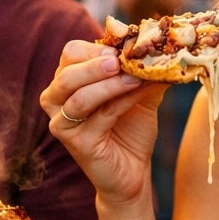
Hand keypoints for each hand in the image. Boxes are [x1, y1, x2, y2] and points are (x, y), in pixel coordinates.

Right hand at [40, 40, 162, 204]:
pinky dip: (120, 100)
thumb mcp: (139, 93)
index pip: (71, 54)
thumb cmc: (130, 129)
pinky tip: (138, 92)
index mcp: (68, 82)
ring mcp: (62, 124)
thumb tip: (161, 48)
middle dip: (95, 64)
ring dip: (108, 84)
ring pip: (78, 96)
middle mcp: (57, 100)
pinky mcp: (76, 143)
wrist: (133, 170)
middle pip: (67, 73)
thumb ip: (144, 72)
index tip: (121, 49)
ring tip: (134, 77)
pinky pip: (99, 116)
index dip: (94, 49)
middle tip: (120, 61)